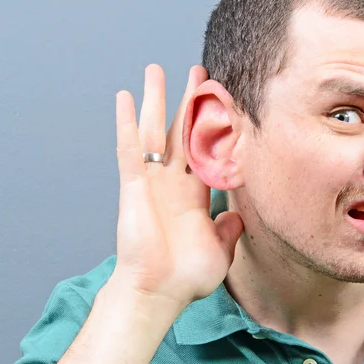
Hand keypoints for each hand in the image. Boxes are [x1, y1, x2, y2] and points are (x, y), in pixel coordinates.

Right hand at [112, 64, 243, 312]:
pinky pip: (130, 148)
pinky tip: (126, 98)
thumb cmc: (187, 277)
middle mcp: (174, 182)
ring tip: (156, 70)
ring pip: (155, 131)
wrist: (159, 292)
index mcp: (195, 194)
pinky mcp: (134, 186)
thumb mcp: (222, 251)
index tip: (223, 101)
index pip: (207, 149)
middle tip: (197, 71)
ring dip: (156, 100)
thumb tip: (237, 214)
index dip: (215, 124)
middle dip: (189, 100)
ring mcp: (153, 181)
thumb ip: (229, 229)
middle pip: (182, 130)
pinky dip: (127, 123)